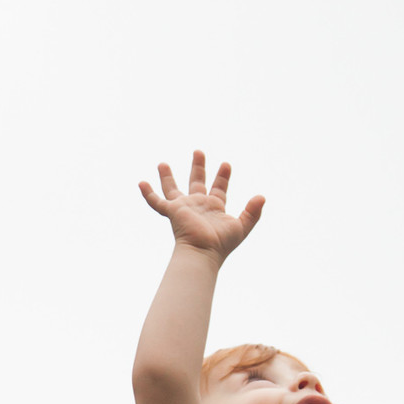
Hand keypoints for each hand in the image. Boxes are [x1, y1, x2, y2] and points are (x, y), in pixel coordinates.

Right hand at [139, 151, 264, 262]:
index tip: (226, 164)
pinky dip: (148, 194)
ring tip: (162, 163)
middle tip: (198, 151)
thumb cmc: (221, 245)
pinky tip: (141, 183)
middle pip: (196, 182)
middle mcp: (197, 206)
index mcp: (214, 208)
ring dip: (167, 176)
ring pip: (172, 189)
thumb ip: (253, 212)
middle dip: (198, 167)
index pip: (219, 188)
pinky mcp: (172, 211)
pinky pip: (156, 202)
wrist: (203, 252)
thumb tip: (262, 196)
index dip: (223, 176)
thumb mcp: (242, 226)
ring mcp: (183, 208)